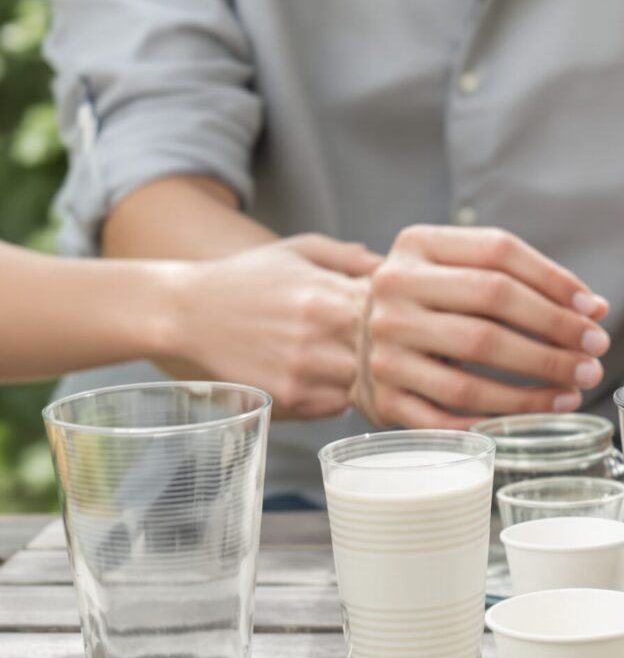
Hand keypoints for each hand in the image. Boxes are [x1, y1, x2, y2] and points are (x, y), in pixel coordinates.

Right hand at [162, 234, 381, 419]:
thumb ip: (350, 258)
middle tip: (387, 348)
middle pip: (388, 357)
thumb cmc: (249, 277)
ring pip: (367, 386)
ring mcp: (305, 371)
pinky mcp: (289, 398)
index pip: (397, 318)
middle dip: (391, 354)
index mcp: (330, 296)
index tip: (402, 320)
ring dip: (366, 378)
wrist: (187, 311)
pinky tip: (321, 376)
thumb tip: (395, 269)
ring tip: (347, 360)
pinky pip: (337, 405)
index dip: (403, 321)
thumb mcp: (300, 251)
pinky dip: (338, 395)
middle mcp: (320, 336)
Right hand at [356, 226, 610, 428]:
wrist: (349, 337)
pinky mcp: (386, 398)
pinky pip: (452, 418)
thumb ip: (525, 280)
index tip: (593, 310)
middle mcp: (395, 291)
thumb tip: (594, 310)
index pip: (498, 251)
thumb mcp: (460, 270)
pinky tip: (537, 415)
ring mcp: (385, 347)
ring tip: (577, 388)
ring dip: (536, 386)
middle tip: (595, 351)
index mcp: (417, 246)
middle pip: (491, 308)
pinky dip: (500, 419)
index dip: (554, 280)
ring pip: (473, 372)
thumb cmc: (428, 301)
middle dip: (555, 333)